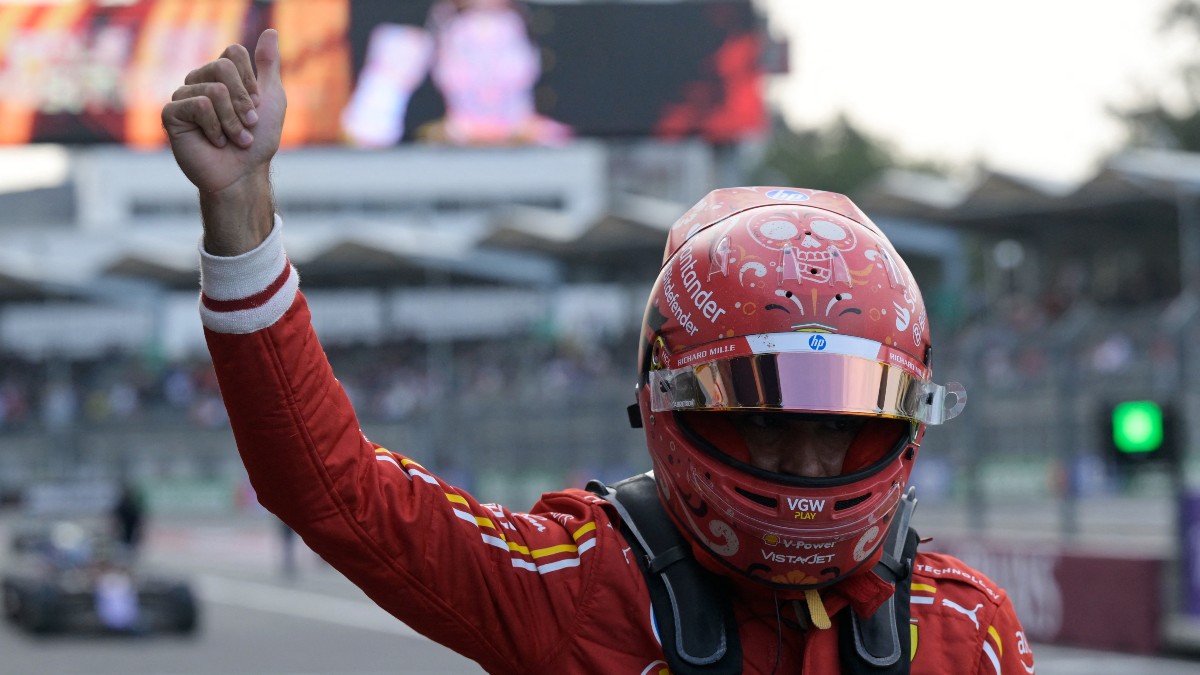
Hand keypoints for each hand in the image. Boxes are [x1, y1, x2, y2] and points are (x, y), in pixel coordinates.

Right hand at [162, 29, 285, 254]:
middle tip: (249, 125)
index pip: (233, 53)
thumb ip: (268, 65)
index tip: (257, 106)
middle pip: (223, 68)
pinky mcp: (172, 115)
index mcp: (220, 75)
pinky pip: (198, 105)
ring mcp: (183, 97)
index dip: (251, 82)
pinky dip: (215, 127)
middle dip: (244, 102)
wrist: (244, 174)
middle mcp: (199, 81)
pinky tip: (214, 142)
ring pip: (214, 89)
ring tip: (235, 139)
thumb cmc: (258, 140)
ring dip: (233, 120)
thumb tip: (272, 31)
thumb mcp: (272, 99)